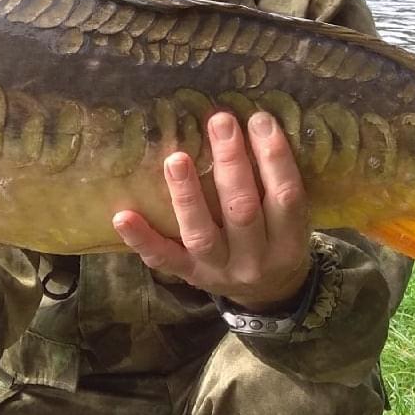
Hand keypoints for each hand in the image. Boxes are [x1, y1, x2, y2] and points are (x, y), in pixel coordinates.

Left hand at [112, 110, 313, 312]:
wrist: (268, 295)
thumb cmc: (278, 240)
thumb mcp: (292, 220)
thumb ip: (276, 183)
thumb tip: (254, 122)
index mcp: (289, 241)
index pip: (286, 195)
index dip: (274, 156)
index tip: (259, 119)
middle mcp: (256, 259)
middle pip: (242, 209)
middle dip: (231, 163)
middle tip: (220, 121)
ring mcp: (219, 270)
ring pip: (201, 233)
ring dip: (187, 195)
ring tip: (175, 159)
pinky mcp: (189, 276)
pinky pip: (164, 259)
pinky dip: (142, 239)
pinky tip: (122, 216)